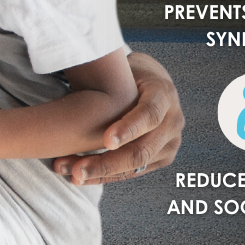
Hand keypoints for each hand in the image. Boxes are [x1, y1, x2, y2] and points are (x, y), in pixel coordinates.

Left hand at [53, 53, 182, 184]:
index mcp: (165, 94)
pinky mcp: (162, 158)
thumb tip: (84, 69)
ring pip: (135, 166)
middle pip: (141, 150)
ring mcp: (170, 143)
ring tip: (71, 174)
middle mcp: (173, 121)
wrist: (152, 84)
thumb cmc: (130, 72)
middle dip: (106, 162)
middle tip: (76, 170)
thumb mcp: (126, 67)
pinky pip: (132, 173)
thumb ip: (113, 75)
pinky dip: (105, 176)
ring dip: (100, 173)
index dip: (129, 128)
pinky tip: (81, 178)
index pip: (149, 114)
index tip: (106, 140)